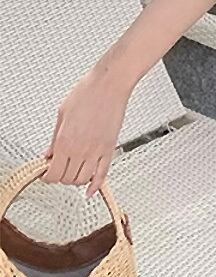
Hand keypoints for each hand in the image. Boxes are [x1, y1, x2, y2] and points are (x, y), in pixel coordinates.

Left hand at [42, 67, 130, 197]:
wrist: (110, 85)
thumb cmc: (88, 93)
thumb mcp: (62, 114)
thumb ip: (54, 138)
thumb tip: (49, 153)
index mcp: (65, 141)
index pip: (53, 173)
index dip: (47, 177)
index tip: (45, 174)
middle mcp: (81, 149)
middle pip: (68, 178)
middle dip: (60, 177)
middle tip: (58, 170)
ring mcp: (97, 151)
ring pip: (83, 179)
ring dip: (76, 180)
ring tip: (73, 173)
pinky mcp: (110, 148)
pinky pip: (103, 174)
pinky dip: (96, 186)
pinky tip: (91, 191)